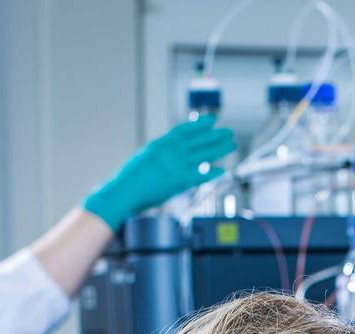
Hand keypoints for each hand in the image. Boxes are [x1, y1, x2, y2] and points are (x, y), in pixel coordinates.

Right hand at [81, 119, 237, 229]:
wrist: (123, 191)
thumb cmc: (130, 179)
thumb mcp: (145, 158)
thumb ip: (159, 154)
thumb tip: (168, 152)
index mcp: (161, 144)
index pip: (185, 130)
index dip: (200, 124)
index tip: (211, 121)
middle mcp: (170, 151)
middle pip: (199, 140)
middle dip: (215, 135)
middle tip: (228, 132)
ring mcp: (176, 165)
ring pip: (204, 153)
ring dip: (219, 148)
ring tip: (231, 144)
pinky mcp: (179, 180)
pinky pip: (201, 175)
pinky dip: (212, 173)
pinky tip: (223, 170)